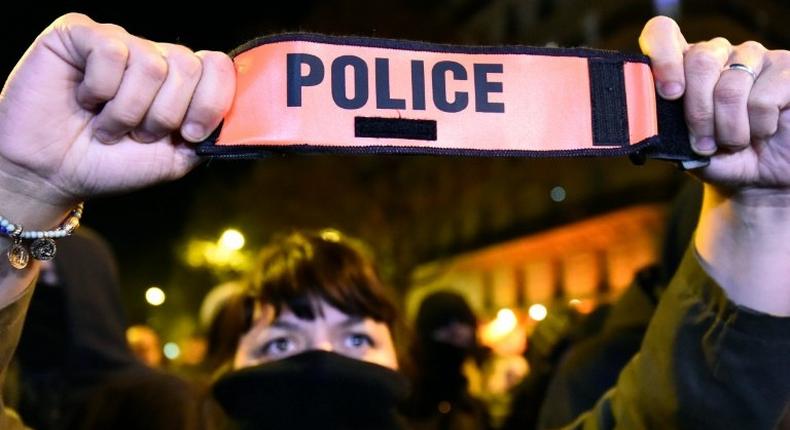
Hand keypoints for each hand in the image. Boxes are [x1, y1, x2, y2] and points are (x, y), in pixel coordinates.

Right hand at [0, 13, 235, 210]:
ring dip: (128, 111)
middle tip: (137, 134)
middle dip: (165, 115)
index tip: (189, 135)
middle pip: (188, 65)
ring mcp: (118, 43)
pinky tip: (84, 99)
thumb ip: (212, 134)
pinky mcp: (79, 35)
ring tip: (105, 125)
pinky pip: (113, 51)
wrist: (54, 175)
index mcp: (181, 82)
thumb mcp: (176, 158)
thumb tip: (248, 118)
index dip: (211, 103)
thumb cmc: (113, 165)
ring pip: (151, 64)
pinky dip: (100, 88)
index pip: (219, 67)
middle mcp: (153, 57)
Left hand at [639, 16, 789, 315]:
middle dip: (698, 112)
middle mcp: (717, 54)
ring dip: (729, 127)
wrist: (759, 179)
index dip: (662, 56)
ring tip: (735, 143)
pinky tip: (763, 131)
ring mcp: (754, 57)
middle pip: (699, 60)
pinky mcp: (786, 69)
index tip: (668, 93)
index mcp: (682, 66)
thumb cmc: (718, 159)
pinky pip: (765, 94)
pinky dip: (759, 124)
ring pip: (731, 83)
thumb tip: (644, 130)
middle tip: (704, 143)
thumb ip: (664, 137)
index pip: (662, 34)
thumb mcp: (685, 152)